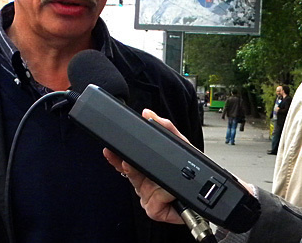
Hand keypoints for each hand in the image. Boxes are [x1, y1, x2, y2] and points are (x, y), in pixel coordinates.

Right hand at [103, 109, 255, 224]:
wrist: (213, 193)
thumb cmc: (197, 171)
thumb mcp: (182, 145)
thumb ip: (167, 128)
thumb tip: (149, 114)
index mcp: (149, 167)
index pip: (127, 160)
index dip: (117, 156)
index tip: (111, 149)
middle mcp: (146, 182)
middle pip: (129, 172)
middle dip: (124, 165)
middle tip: (124, 159)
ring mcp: (149, 196)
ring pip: (140, 187)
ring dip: (144, 180)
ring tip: (147, 175)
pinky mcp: (156, 210)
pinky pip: (153, 204)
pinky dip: (163, 197)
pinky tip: (170, 193)